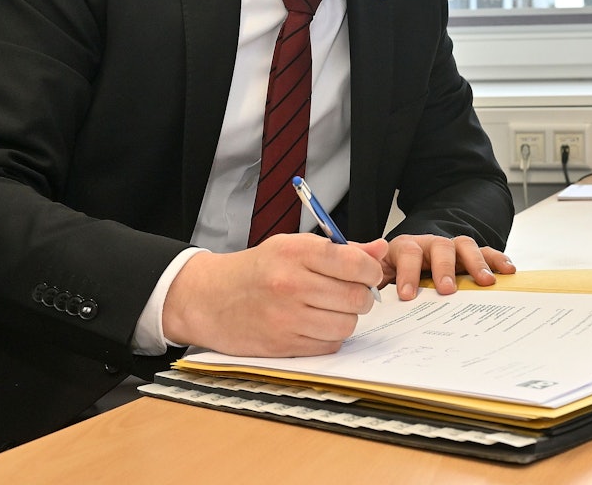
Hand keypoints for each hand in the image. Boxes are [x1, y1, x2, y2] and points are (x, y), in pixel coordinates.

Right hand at [161, 234, 386, 356]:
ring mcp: (286, 318)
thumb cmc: (257, 269)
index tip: (368, 273)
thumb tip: (381, 250)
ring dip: (347, 318)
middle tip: (352, 292)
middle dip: (362, 296)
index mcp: (295, 252)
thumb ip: (340, 249)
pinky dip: (330, 337)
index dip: (371, 270)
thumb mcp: (292, 246)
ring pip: (346, 325)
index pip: (355, 263)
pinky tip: (317, 324)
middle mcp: (291, 284)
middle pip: (356, 297)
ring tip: (332, 308)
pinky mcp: (283, 345)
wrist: (210, 299)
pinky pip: (329, 345)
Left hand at [382, 234, 515, 299]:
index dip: (408, 272)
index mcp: (404, 248)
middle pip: (440, 246)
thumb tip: (364, 290)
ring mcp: (451, 249)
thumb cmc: (393, 275)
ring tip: (485, 282)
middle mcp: (429, 244)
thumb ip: (371, 281)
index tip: (408, 295)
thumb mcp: (376, 277)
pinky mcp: (468, 256)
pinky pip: (485, 253)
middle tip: (447, 289)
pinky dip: (497, 260)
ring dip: (475, 263)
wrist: (404, 265)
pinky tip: (507, 271)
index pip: (407, 253)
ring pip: (464, 246)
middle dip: (444, 268)